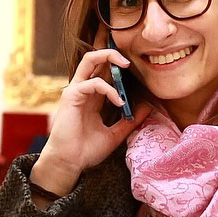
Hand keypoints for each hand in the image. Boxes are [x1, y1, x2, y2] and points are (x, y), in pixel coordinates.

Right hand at [30, 35, 150, 196]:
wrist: (70, 163)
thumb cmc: (86, 150)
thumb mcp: (115, 134)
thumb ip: (129, 121)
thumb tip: (147, 107)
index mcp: (91, 96)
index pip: (103, 70)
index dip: (117, 65)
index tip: (136, 70)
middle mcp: (83, 89)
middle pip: (95, 58)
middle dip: (112, 53)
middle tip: (130, 61)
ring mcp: (75, 90)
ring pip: (90, 60)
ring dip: (109, 58)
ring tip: (126, 66)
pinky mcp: (71, 96)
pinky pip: (93, 83)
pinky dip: (109, 89)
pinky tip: (120, 101)